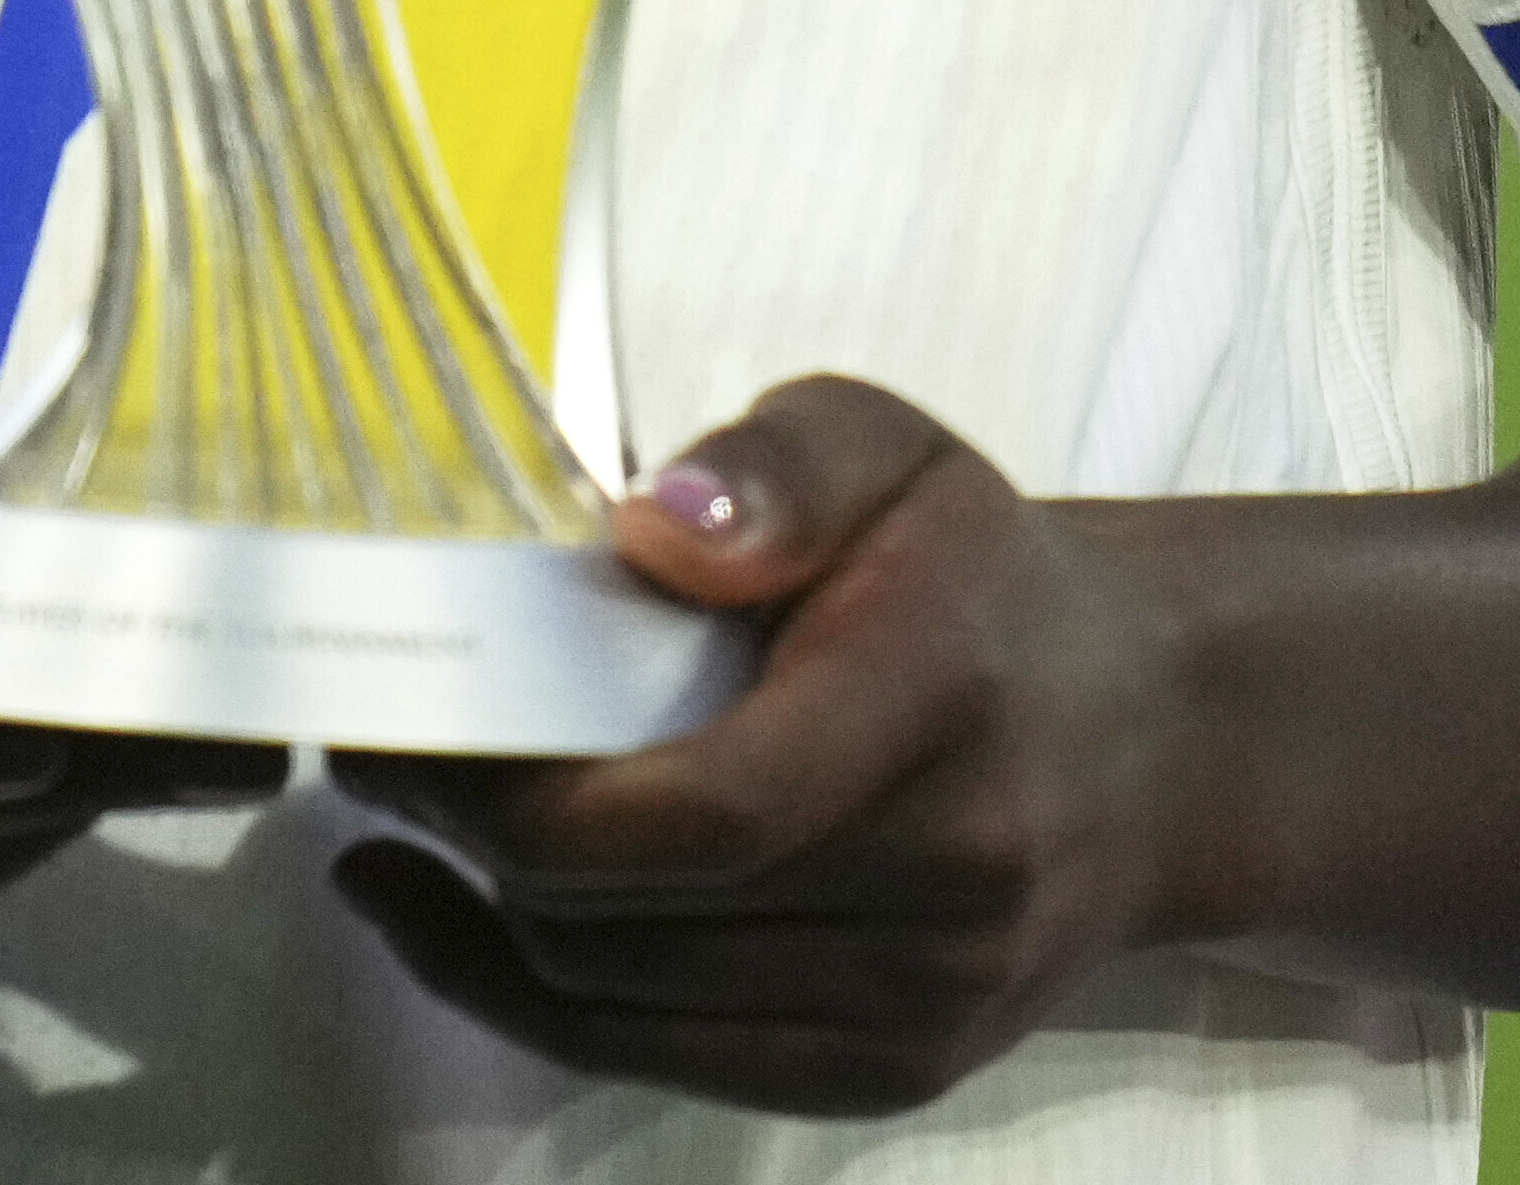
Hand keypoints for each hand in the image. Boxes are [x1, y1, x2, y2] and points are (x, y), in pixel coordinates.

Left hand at [331, 379, 1212, 1113]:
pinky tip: (446, 913)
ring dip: (486, 912)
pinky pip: (657, 1058)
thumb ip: (775, 469)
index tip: (406, 717)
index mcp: (939, 702)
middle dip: (472, 834)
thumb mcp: (888, 448)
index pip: (704, 811)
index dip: (523, 791)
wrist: (1145, 738)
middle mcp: (949, 882)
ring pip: (620, 997)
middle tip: (375, 741)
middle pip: (633, 913)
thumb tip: (649, 531)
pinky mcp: (890, 1072)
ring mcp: (924, 1003)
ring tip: (412, 806)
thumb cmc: (975, 576)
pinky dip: (530, 992)